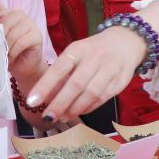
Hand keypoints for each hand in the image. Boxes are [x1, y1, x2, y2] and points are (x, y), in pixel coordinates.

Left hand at [0, 9, 46, 81]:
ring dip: (5, 47)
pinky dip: (13, 52)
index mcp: (6, 12)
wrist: (22, 67)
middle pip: (4, 22)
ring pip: (13, 33)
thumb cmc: (4, 52)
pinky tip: (10, 58)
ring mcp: (30, 23)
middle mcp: (19, 14)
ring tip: (1, 56)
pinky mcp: (37, 35)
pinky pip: (21, 42)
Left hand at [26, 27, 145, 123]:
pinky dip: (88, 108)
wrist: (126, 42)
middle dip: (60, 103)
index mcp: (78, 49)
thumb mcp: (76, 53)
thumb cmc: (93, 51)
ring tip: (62, 117)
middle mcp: (94, 58)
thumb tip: (44, 96)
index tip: (32, 101)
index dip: (45, 86)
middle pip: (76, 84)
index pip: (59, 68)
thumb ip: (62, 73)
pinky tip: (78, 112)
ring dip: (74, 109)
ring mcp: (109, 69)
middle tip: (47, 117)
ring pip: (90, 94)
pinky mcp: (120, 81)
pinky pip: (102, 99)